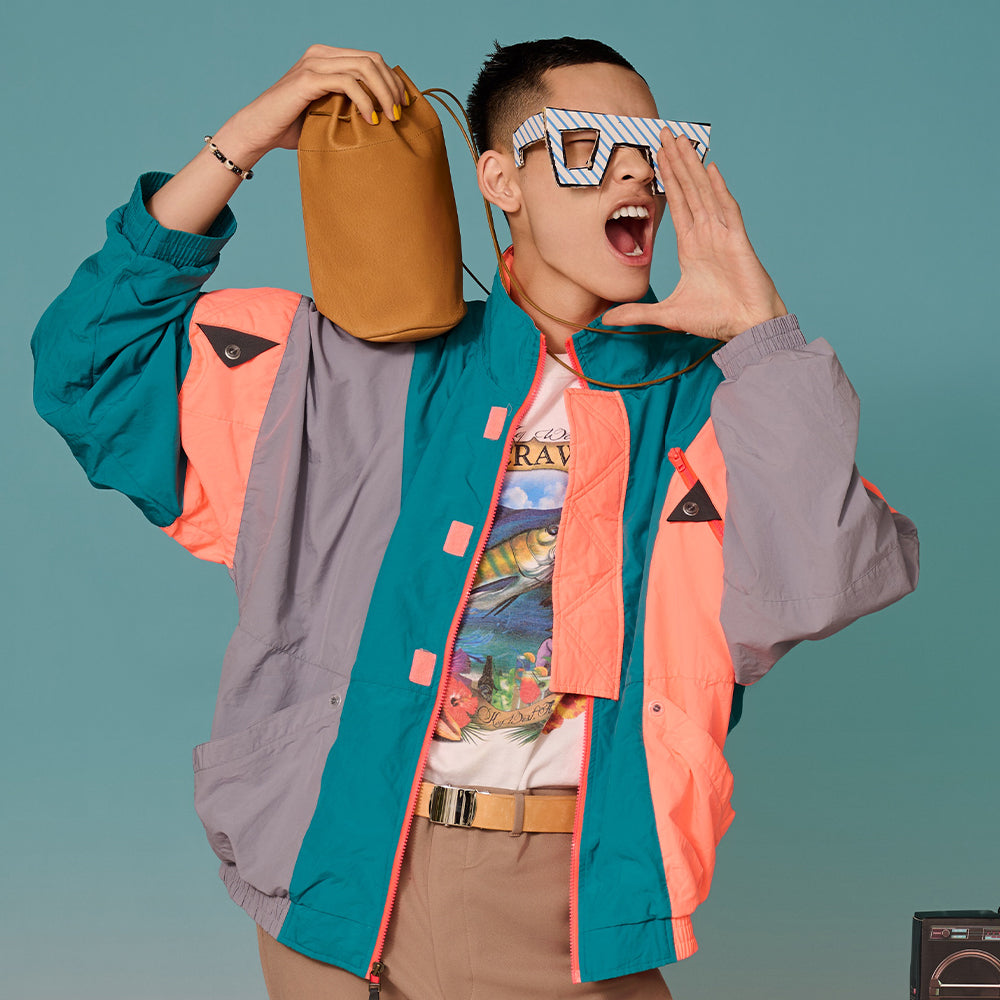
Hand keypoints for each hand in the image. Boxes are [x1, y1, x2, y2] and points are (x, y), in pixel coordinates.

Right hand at [216, 45, 408, 165]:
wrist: (260, 131)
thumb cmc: (293, 128)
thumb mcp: (329, 113)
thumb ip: (350, 106)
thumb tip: (384, 118)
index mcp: (328, 58)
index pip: (372, 60)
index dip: (393, 81)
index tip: (403, 106)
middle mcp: (322, 54)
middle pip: (373, 60)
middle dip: (393, 87)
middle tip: (400, 114)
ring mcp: (314, 64)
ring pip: (364, 67)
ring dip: (384, 93)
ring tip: (390, 118)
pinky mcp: (307, 79)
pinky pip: (348, 83)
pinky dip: (365, 101)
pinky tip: (371, 120)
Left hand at [602, 133, 786, 341]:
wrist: (746, 328)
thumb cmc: (715, 319)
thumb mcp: (667, 315)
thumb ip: (637, 313)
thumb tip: (606, 319)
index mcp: (691, 246)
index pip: (676, 205)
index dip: (667, 180)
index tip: (657, 157)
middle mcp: (706, 234)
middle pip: (688, 190)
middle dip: (676, 162)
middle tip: (664, 133)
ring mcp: (722, 235)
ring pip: (704, 193)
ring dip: (692, 167)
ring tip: (680, 141)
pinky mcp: (737, 241)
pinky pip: (728, 209)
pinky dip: (719, 189)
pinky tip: (710, 168)